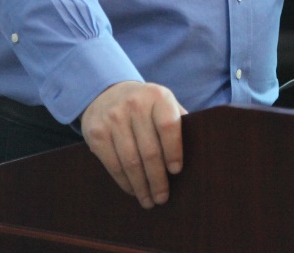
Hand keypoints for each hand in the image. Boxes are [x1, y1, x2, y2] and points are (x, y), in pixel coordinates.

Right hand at [80, 81, 187, 208]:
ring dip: (141, 186)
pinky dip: (124, 182)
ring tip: (149, 201)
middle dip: (158, 179)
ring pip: (130, 161)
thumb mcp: (164, 104)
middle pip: (149, 150)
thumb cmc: (146, 106)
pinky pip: (113, 164)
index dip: (174, 151)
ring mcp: (113, 118)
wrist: (106, 92)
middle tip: (163, 198)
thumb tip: (197, 155)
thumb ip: (178, 122)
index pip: (168, 126)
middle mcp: (134, 105)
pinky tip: (133, 190)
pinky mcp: (96, 133)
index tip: (176, 171)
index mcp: (158, 97)